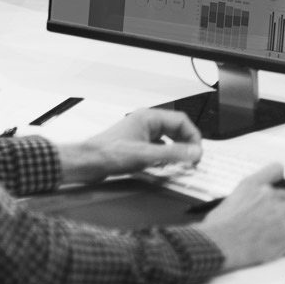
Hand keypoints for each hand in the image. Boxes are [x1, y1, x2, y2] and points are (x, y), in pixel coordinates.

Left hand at [57, 108, 201, 185]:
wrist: (87, 163)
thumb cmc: (109, 154)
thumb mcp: (146, 155)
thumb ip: (173, 153)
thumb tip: (195, 152)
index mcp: (150, 117)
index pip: (181, 121)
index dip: (193, 136)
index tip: (197, 153)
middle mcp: (146, 123)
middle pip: (176, 129)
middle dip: (186, 144)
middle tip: (192, 159)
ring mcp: (141, 134)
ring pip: (167, 139)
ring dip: (176, 151)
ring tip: (181, 164)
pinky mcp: (136, 145)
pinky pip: (158, 148)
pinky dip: (165, 156)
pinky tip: (164, 166)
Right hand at [198, 160, 284, 270]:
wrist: (216, 248)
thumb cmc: (216, 231)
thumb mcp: (229, 202)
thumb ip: (248, 197)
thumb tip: (261, 202)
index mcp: (251, 185)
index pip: (277, 169)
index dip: (281, 179)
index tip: (280, 188)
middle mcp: (267, 194)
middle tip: (276, 220)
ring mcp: (277, 211)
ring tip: (284, 228)